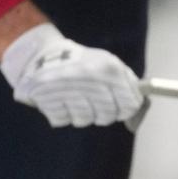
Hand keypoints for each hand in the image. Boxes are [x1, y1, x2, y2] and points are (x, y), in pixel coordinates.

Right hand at [0, 22, 143, 127]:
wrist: (42, 55)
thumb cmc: (83, 64)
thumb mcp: (110, 66)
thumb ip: (128, 90)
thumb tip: (135, 123)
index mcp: (110, 69)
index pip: (131, 104)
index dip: (126, 109)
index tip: (119, 105)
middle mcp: (91, 78)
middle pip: (108, 116)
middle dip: (102, 112)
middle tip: (91, 98)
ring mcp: (67, 89)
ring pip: (85, 121)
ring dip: (80, 113)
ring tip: (73, 95)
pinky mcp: (47, 99)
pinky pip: (62, 120)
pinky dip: (61, 113)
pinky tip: (59, 98)